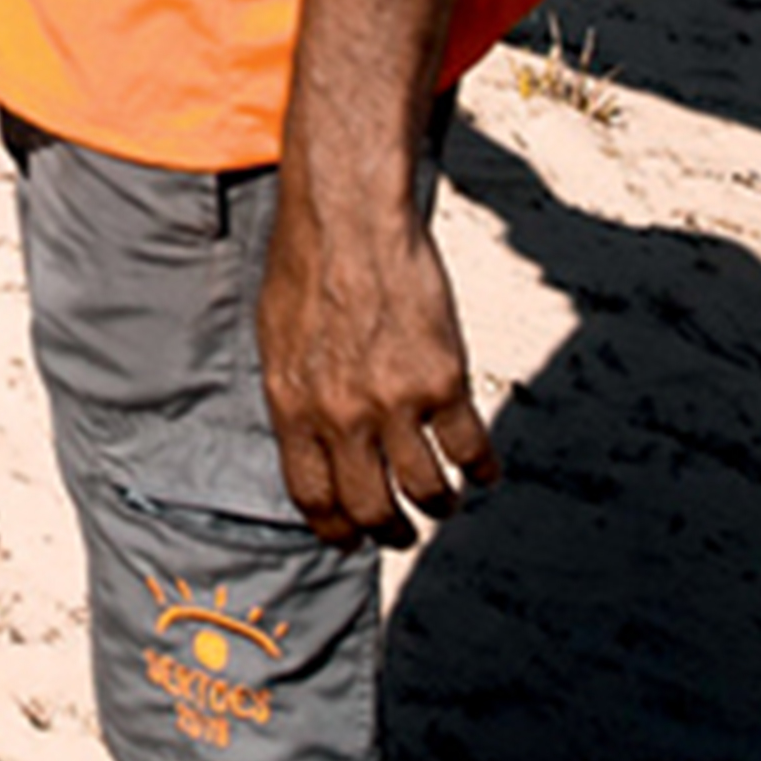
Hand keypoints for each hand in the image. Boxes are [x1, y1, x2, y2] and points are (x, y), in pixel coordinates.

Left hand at [256, 185, 497, 545]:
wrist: (349, 219)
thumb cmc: (306, 265)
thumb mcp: (276, 338)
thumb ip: (295, 395)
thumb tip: (309, 442)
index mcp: (291, 405)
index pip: (312, 496)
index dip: (333, 529)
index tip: (348, 541)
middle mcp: (340, 414)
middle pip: (370, 508)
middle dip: (388, 532)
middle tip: (400, 534)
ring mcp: (393, 401)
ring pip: (426, 490)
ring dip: (438, 506)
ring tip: (444, 503)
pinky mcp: (442, 381)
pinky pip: (469, 449)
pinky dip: (481, 469)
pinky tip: (484, 470)